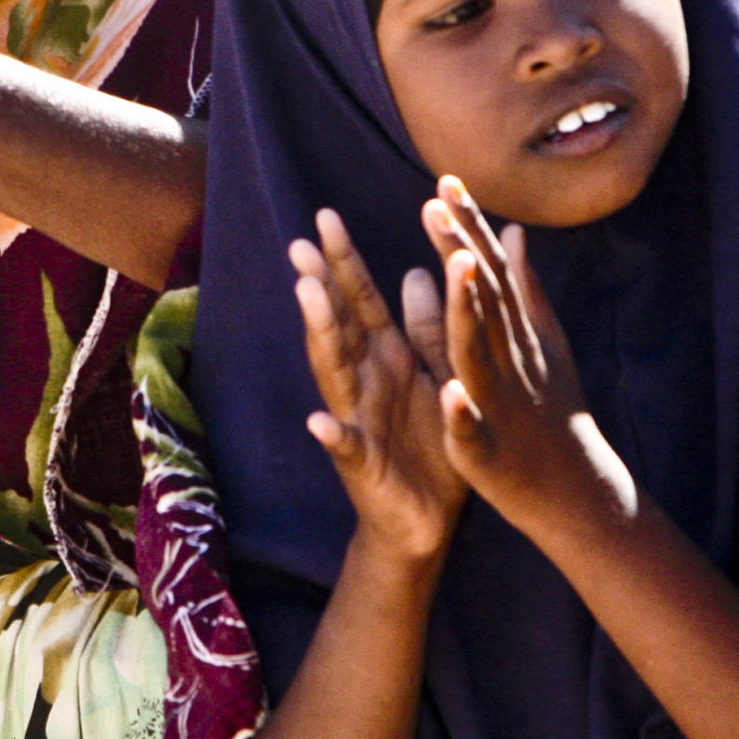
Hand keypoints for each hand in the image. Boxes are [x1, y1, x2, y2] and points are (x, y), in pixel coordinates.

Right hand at [293, 209, 466, 565]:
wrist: (427, 521)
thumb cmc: (429, 443)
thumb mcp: (437, 377)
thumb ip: (427, 331)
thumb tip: (416, 271)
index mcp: (386, 358)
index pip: (360, 301)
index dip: (343, 261)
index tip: (326, 217)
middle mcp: (364, 382)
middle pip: (338, 327)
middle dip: (321, 286)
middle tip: (301, 245)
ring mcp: (358, 420)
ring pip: (334, 373)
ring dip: (321, 335)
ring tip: (307, 297)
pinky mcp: (363, 465)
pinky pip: (348, 448)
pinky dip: (334, 435)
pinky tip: (320, 421)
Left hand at [420, 179, 603, 531]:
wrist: (575, 488)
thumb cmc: (551, 408)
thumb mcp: (541, 342)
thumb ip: (523, 287)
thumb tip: (514, 231)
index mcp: (513, 333)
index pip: (488, 269)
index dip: (467, 225)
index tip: (445, 179)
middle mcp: (508, 358)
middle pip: (482, 297)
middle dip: (459, 248)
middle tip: (436, 201)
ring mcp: (499, 402)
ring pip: (477, 351)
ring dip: (467, 310)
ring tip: (454, 266)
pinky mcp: (486, 451)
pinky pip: (473, 430)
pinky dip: (463, 412)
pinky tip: (452, 393)